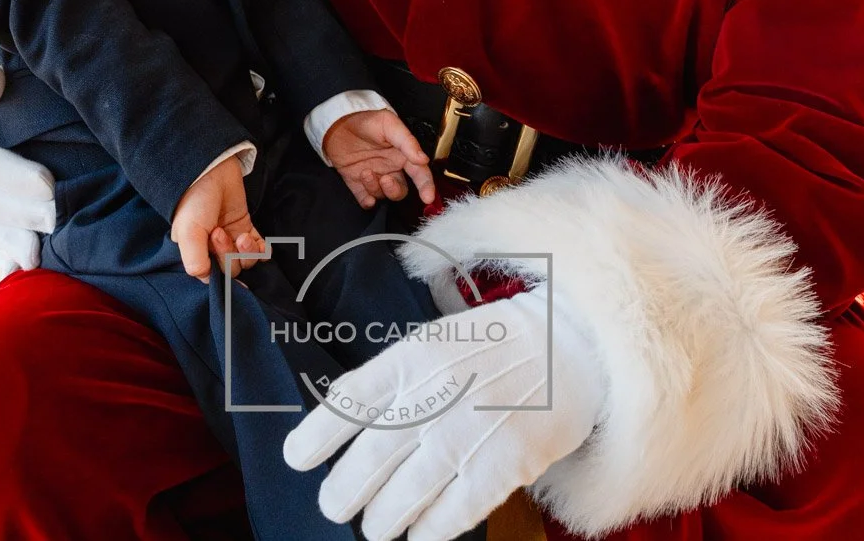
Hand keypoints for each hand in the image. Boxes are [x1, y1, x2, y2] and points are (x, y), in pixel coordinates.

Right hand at [171, 155, 268, 281]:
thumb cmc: (195, 201)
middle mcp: (214, 249)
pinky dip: (262, 250)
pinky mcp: (245, 226)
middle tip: (220, 231)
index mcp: (196, 253)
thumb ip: (195, 260)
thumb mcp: (188, 233)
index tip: (213, 245)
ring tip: (242, 234)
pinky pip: (259, 249)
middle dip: (229, 254)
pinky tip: (259, 242)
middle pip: (231, 270)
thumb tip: (207, 279)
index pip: (213, 278)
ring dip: (248, 252)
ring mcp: (231, 238)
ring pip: (247, 262)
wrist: (211, 170)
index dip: (219, 268)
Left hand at [283, 285, 603, 540]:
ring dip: (380, 520)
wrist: (567, 348)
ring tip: (375, 524)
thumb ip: (397, 381)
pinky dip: (426, 532)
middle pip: (368, 460)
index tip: (296, 458)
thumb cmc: (493, 346)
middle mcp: (432, 396)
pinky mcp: (499, 468)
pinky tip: (416, 535)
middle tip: (335, 504)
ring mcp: (465, 435)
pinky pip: (448, 516)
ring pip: (401, 497)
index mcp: (412, 358)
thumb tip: (352, 426)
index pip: (350, 400)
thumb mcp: (436, 342)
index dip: (316, 434)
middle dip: (342, 492)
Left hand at [323, 109, 435, 208]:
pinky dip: (367, 202)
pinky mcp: (356, 182)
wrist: (337, 120)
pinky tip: (366, 198)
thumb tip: (423, 159)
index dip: (426, 186)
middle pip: (400, 190)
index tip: (427, 197)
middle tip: (386, 179)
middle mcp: (390, 168)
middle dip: (395, 190)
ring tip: (365, 172)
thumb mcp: (389, 124)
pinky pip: (365, 199)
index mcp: (402, 155)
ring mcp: (374, 176)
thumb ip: (407, 142)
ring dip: (376, 188)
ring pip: (382, 194)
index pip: (419, 174)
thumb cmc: (366, 119)